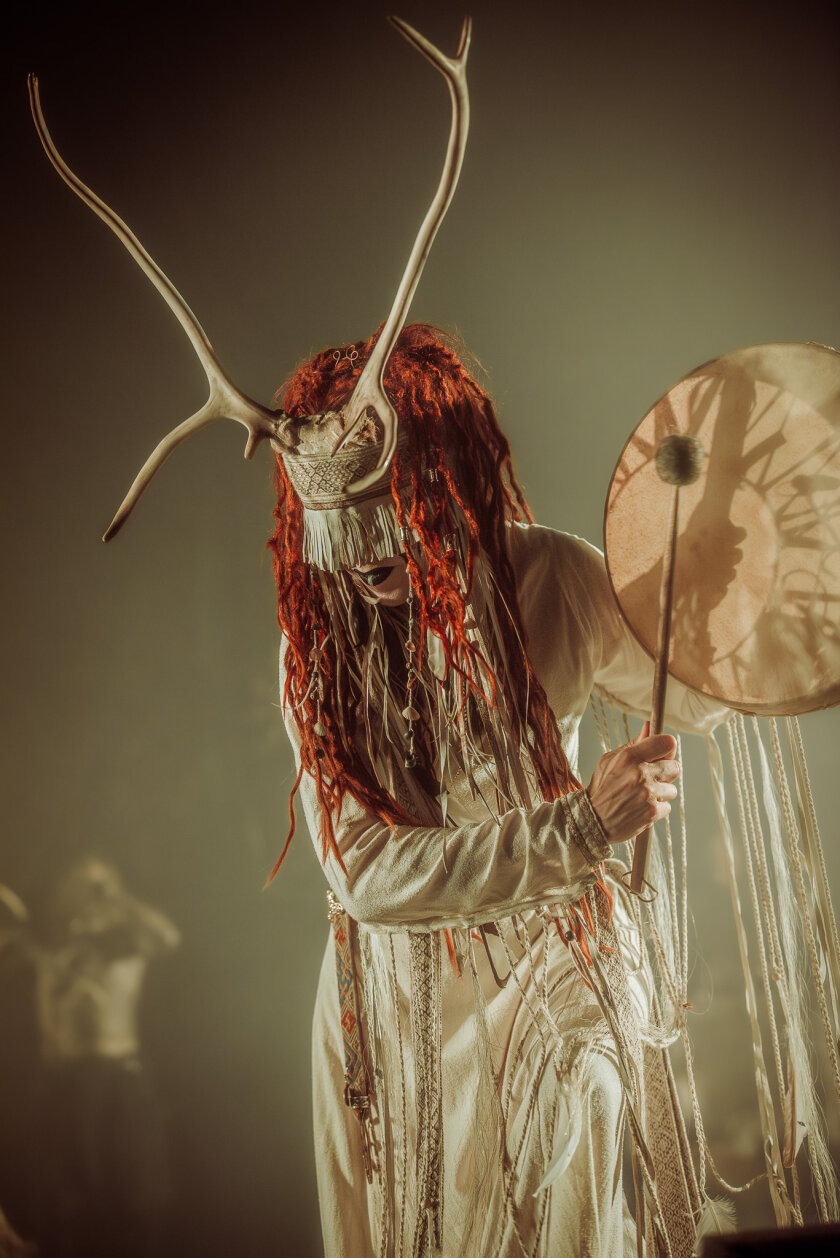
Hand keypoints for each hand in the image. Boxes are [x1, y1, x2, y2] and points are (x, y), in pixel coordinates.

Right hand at [586, 723, 679, 844]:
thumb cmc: (602, 787)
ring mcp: (648, 793)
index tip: (664, 753)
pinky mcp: (652, 812)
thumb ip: (633, 744)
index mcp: (630, 757)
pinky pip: (667, 807)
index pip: (667, 743)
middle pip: (675, 767)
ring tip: (642, 796)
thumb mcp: (611, 760)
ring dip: (661, 793)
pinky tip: (641, 808)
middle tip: (652, 778)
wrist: (592, 819)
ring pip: (672, 789)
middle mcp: (641, 773)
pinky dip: (656, 809)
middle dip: (667, 773)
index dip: (668, 748)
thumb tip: (648, 726)